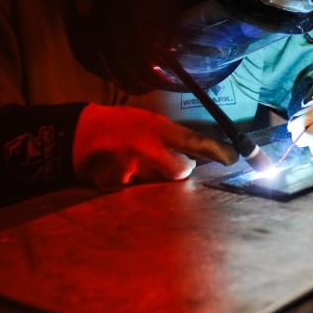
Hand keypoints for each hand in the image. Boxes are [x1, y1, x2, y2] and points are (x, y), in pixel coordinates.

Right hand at [72, 104, 237, 188]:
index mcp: (157, 128)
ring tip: (136, 161)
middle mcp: (147, 149)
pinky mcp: (118, 186)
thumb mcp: (147, 121)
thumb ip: (170, 136)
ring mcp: (132, 170)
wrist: (78, 135)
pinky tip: (120, 170)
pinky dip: (134, 185)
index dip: (217, 151)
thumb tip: (196, 152)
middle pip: (181, 171)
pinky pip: (138, 191)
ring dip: (155, 177)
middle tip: (175, 162)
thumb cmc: (118, 125)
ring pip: (159, 183)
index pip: (195, 140)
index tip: (233, 157)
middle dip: (181, 169)